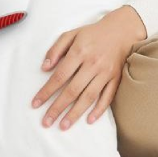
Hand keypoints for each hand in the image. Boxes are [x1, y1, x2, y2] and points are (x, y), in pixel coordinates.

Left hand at [30, 6, 146, 130]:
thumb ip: (56, 49)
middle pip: (72, 90)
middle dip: (57, 108)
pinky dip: (99, 110)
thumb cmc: (92, 34)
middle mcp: (92, 64)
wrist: (121, 30)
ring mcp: (105, 72)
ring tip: (63, 126)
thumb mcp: (71, 34)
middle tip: (46, 122)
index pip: (59, 76)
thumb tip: (44, 68)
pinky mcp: (116, 78)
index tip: (35, 103)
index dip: (46, 91)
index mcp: (79, 51)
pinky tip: (89, 120)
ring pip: (89, 97)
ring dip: (75, 113)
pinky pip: (108, 97)